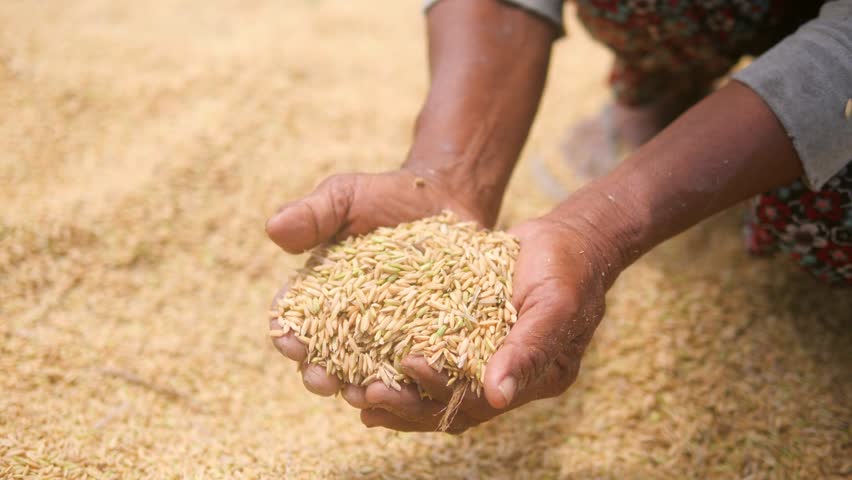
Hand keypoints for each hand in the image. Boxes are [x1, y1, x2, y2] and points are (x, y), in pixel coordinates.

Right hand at [266, 167, 496, 396]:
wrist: (443, 196)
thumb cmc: (385, 195)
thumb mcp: (345, 196)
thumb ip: (312, 214)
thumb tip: (273, 229)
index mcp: (319, 293)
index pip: (293, 320)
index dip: (288, 334)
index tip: (290, 343)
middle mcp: (350, 322)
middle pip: (327, 358)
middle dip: (319, 374)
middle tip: (324, 381)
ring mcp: (389, 335)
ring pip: (369, 373)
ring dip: (363, 389)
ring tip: (364, 395)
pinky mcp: (427, 339)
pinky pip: (417, 368)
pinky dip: (411, 382)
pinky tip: (412, 388)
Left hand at [345, 215, 622, 432]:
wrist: (570, 239)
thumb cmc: (569, 267)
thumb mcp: (555, 303)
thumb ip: (529, 348)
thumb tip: (498, 396)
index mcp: (536, 379)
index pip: (480, 402)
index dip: (439, 391)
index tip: (407, 365)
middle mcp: (509, 379)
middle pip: (451, 408)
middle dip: (406, 404)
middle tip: (364, 394)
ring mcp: (487, 361)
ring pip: (437, 392)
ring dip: (398, 396)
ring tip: (355, 393)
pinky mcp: (469, 339)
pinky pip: (433, 360)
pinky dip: (402, 369)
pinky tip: (367, 366)